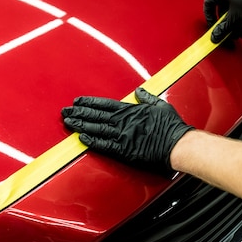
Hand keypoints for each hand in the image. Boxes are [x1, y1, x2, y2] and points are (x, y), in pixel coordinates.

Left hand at [62, 87, 193, 171]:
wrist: (177, 144)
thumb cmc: (171, 126)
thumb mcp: (160, 105)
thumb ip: (147, 98)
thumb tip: (139, 91)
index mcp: (131, 110)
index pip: (104, 105)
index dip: (89, 103)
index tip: (77, 101)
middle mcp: (123, 121)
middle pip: (96, 116)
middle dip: (79, 113)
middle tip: (64, 112)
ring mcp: (122, 136)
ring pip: (97, 129)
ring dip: (81, 125)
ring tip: (68, 122)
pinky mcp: (124, 150)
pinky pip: (104, 145)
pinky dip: (92, 141)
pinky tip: (81, 138)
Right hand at [203, 0, 241, 42]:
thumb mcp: (236, 19)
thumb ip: (223, 29)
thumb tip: (215, 36)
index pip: (208, 3)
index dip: (209, 16)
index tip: (213, 26)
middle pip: (220, 8)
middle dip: (224, 23)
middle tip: (227, 32)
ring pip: (230, 10)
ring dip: (233, 23)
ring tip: (238, 32)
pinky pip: (238, 7)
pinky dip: (239, 17)